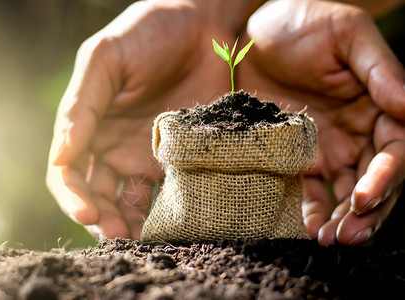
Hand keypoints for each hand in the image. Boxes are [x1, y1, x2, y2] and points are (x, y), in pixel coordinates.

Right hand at [46, 0, 258, 238]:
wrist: (206, 24)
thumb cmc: (150, 33)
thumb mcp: (106, 58)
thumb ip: (81, 104)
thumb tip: (60, 156)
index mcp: (89, 125)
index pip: (68, 172)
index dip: (72, 196)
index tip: (87, 214)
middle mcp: (114, 146)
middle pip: (98, 195)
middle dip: (102, 219)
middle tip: (119, 236)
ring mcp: (147, 154)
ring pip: (131, 201)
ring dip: (132, 224)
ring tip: (142, 240)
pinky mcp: (181, 158)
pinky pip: (168, 192)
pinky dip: (165, 212)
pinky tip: (171, 225)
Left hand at [239, 0, 404, 245]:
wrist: (247, 35)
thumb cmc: (301, 23)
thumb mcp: (346, 34)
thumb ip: (380, 70)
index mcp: (377, 106)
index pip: (394, 151)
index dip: (386, 178)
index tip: (366, 197)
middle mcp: (356, 132)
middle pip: (373, 180)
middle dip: (366, 212)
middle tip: (349, 236)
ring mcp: (325, 146)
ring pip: (344, 192)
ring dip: (343, 219)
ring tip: (332, 240)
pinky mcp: (294, 155)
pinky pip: (309, 189)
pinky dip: (313, 210)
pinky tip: (310, 227)